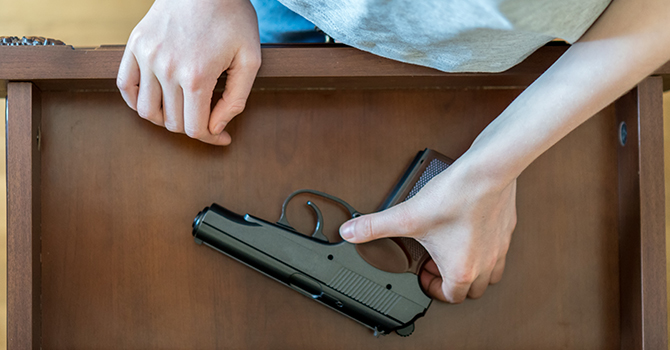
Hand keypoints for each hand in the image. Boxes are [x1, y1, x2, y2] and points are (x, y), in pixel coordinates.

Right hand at [117, 0, 260, 144]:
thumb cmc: (232, 18)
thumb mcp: (249, 59)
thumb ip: (236, 99)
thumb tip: (216, 128)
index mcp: (197, 76)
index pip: (194, 128)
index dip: (210, 137)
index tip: (222, 136)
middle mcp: (167, 69)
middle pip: (172, 122)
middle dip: (193, 127)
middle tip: (208, 119)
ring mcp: (147, 56)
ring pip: (146, 111)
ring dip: (165, 119)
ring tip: (183, 111)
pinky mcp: (135, 45)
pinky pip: (125, 85)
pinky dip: (137, 100)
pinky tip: (156, 100)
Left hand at [339, 161, 516, 302]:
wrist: (487, 172)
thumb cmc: (455, 197)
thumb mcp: (406, 216)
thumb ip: (374, 226)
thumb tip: (351, 232)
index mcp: (462, 270)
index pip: (450, 297)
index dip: (432, 289)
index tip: (423, 275)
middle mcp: (485, 264)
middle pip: (472, 290)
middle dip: (452, 282)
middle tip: (436, 264)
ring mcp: (499, 248)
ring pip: (491, 275)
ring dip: (472, 269)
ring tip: (452, 250)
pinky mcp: (506, 230)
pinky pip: (499, 250)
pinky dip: (485, 249)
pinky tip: (469, 231)